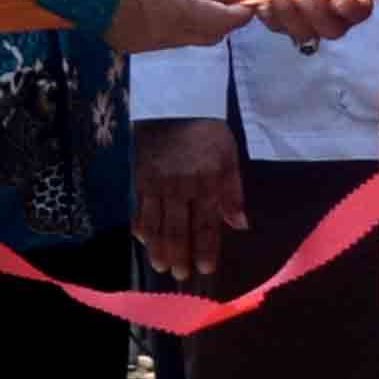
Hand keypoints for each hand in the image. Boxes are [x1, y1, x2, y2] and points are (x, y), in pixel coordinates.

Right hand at [106, 0, 258, 56]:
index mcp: (182, 12)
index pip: (225, 22)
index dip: (242, 13)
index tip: (250, 2)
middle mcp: (168, 35)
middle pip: (210, 36)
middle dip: (224, 21)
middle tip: (227, 0)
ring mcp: (148, 44)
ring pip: (188, 40)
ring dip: (199, 24)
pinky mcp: (131, 45)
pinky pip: (165, 41)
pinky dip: (176, 28)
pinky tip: (169, 7)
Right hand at [133, 118, 251, 283]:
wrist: (175, 102)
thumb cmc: (208, 131)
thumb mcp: (229, 157)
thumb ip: (233, 192)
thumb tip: (240, 225)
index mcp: (208, 182)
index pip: (206, 224)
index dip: (206, 249)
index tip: (206, 269)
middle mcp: (182, 187)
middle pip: (179, 229)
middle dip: (180, 255)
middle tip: (180, 276)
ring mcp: (157, 183)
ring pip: (157, 223)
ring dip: (159, 247)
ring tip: (161, 266)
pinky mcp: (139, 176)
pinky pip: (138, 206)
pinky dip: (140, 224)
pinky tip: (141, 239)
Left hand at [248, 0, 368, 46]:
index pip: (360, 12)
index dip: (351, 10)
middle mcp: (334, 17)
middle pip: (332, 31)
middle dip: (317, 15)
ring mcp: (308, 25)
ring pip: (303, 35)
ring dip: (290, 15)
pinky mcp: (283, 25)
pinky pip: (277, 27)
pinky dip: (270, 14)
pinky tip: (266, 0)